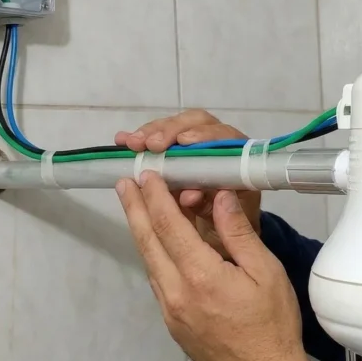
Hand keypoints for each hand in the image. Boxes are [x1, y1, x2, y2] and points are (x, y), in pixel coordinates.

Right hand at [115, 110, 262, 259]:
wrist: (230, 237)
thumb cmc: (232, 230)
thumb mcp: (228, 226)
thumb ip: (211, 208)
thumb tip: (189, 194)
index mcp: (239, 161)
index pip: (225, 137)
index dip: (204, 136)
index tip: (183, 142)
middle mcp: (221, 146)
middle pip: (197, 123)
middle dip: (170, 130)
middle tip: (149, 144)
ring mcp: (198, 146)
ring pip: (176, 127)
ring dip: (152, 132)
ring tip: (130, 143)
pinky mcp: (178, 152)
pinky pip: (161, 139)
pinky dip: (141, 139)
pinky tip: (122, 141)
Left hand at [117, 171, 310, 360]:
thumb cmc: (273, 324)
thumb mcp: (266, 272)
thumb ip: (238, 233)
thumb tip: (219, 197)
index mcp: (201, 275)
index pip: (170, 226)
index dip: (156, 197)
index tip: (146, 175)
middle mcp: (176, 292)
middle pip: (149, 242)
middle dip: (135, 209)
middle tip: (123, 182)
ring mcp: (170, 310)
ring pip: (150, 261)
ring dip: (141, 231)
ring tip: (135, 206)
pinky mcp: (172, 323)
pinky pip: (157, 280)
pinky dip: (153, 254)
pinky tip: (157, 244)